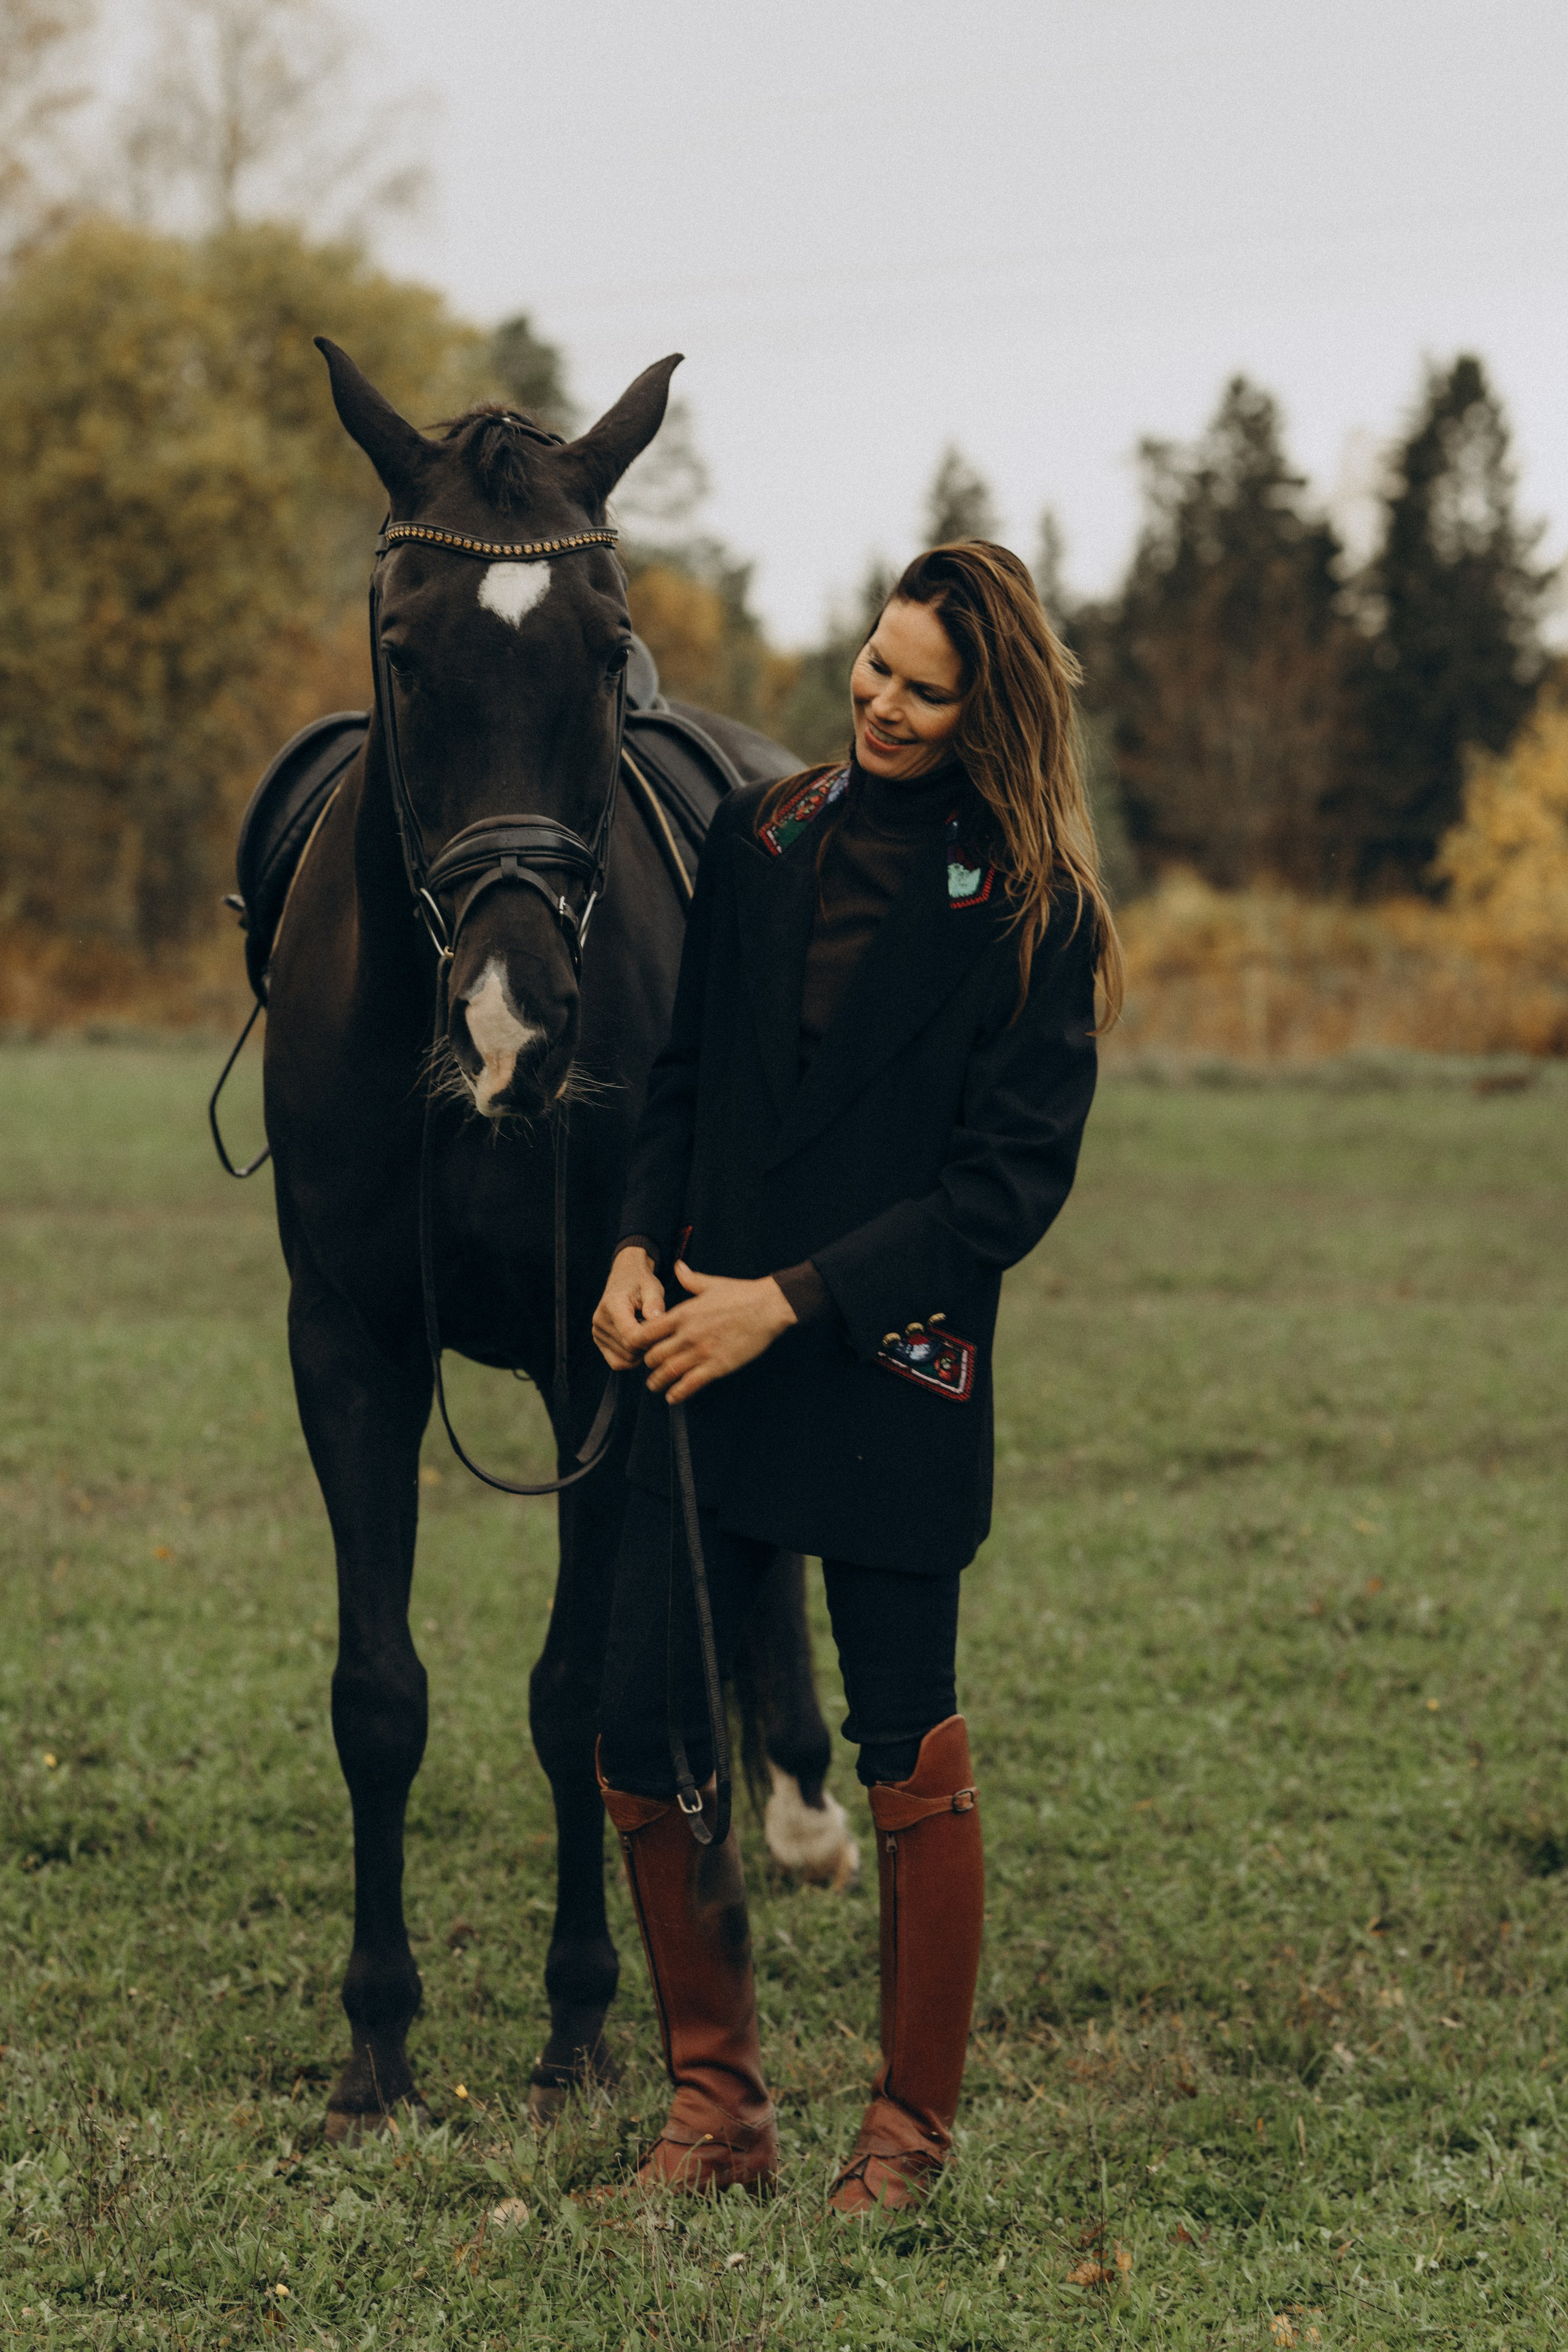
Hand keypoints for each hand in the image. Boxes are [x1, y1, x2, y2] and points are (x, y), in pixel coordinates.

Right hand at [592, 1244, 666, 1369]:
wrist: (624, 1278)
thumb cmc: (641, 1283)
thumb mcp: (652, 1287)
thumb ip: (655, 1303)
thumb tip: (658, 1321)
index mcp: (613, 1305)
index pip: (633, 1336)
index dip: (652, 1339)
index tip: (663, 1331)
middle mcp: (600, 1320)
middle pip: (630, 1350)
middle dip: (649, 1346)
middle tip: (659, 1332)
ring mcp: (597, 1332)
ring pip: (626, 1359)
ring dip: (641, 1351)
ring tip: (647, 1332)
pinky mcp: (598, 1341)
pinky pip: (617, 1363)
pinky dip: (631, 1358)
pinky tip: (639, 1342)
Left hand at [640, 1260, 795, 1403]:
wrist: (767, 1307)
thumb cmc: (741, 1294)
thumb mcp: (711, 1283)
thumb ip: (690, 1279)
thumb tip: (678, 1266)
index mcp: (683, 1314)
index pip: (647, 1332)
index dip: (640, 1342)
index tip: (641, 1347)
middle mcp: (688, 1334)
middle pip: (654, 1356)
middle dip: (648, 1364)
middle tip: (649, 1368)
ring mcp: (702, 1352)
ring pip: (669, 1372)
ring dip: (658, 1382)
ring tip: (655, 1386)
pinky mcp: (717, 1366)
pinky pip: (690, 1384)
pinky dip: (678, 1393)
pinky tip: (673, 1397)